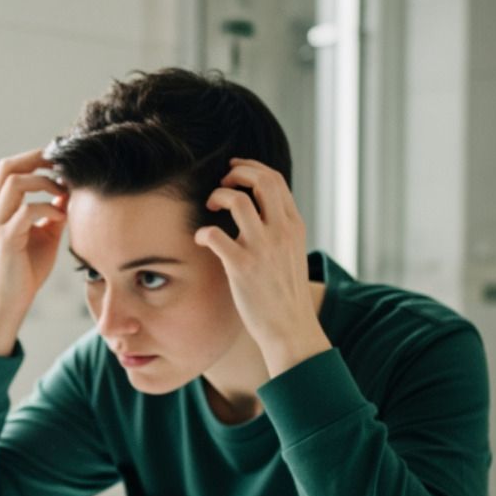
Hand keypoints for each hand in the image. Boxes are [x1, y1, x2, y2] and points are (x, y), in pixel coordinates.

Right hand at [0, 149, 67, 355]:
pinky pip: (26, 211)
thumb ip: (53, 211)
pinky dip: (48, 208)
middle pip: (8, 167)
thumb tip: (69, 191)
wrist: (11, 301)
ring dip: (44, 182)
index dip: (34, 157)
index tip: (59, 160)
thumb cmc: (26, 269)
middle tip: (62, 165)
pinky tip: (62, 217)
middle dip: (37, 159)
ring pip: (15, 183)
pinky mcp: (7, 239)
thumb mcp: (44, 233)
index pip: (10, 167)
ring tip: (63, 192)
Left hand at [193, 158, 329, 376]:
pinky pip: (215, 234)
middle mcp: (281, 232)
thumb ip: (280, 230)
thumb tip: (260, 210)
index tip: (234, 170)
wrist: (290, 328)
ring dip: (217, 196)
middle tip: (221, 184)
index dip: (251, 168)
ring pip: (237, 201)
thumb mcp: (292, 253)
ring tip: (210, 207)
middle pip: (261, 181)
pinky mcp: (242, 267)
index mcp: (294, 226)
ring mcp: (262, 248)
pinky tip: (201, 239)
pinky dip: (203, 231)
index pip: (275, 181)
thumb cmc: (285, 293)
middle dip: (236, 173)